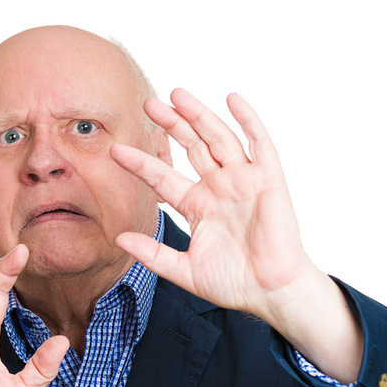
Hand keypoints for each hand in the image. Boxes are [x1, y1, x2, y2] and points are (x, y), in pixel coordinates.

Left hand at [110, 89, 315, 322]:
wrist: (271, 292)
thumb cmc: (234, 283)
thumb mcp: (184, 270)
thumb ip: (153, 254)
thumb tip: (119, 238)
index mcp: (198, 206)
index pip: (163, 178)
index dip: (141, 163)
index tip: (115, 151)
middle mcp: (219, 187)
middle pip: (191, 147)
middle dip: (171, 125)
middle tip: (147, 103)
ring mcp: (244, 181)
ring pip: (218, 139)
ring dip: (199, 115)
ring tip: (177, 94)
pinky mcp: (269, 180)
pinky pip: (259, 144)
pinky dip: (248, 120)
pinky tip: (232, 99)